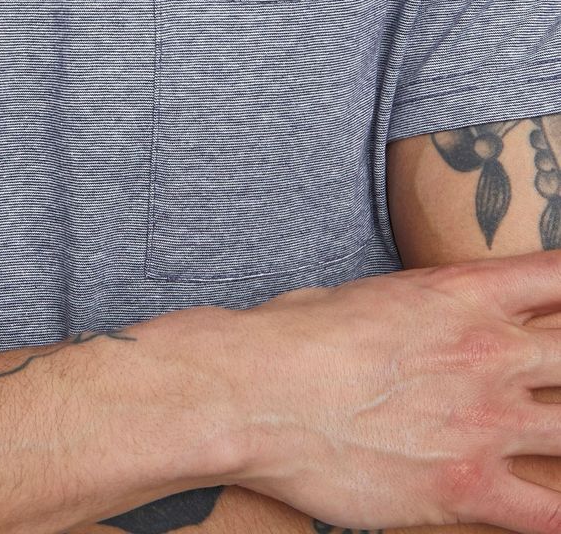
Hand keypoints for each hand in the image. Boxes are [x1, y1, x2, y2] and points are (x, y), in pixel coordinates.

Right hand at [224, 252, 560, 533]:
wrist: (257, 390)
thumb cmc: (297, 335)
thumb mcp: (370, 294)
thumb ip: (423, 307)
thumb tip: (423, 322)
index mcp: (464, 294)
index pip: (557, 277)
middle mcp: (490, 352)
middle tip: (556, 379)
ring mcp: (486, 423)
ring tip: (556, 440)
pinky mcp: (467, 487)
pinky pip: (547, 514)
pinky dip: (559, 515)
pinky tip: (558, 513)